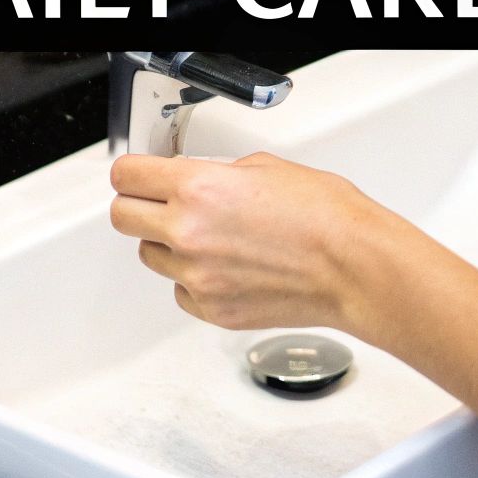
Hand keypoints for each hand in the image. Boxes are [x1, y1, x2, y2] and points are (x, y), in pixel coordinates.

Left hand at [109, 151, 418, 334]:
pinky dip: (193, 279)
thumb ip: (216, 173)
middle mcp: (188, 233)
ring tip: (209, 236)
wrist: (355, 268)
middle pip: (123, 217)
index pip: (125, 176)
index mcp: (198, 188)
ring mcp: (197, 277)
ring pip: (150, 256)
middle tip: (161, 201)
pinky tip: (225, 265)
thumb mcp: (265, 167)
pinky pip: (180, 291)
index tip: (138, 174)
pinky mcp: (212, 310)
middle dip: (139, 205)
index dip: (131, 172)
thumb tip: (193, 179)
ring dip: (168, 243)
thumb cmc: (326, 216)